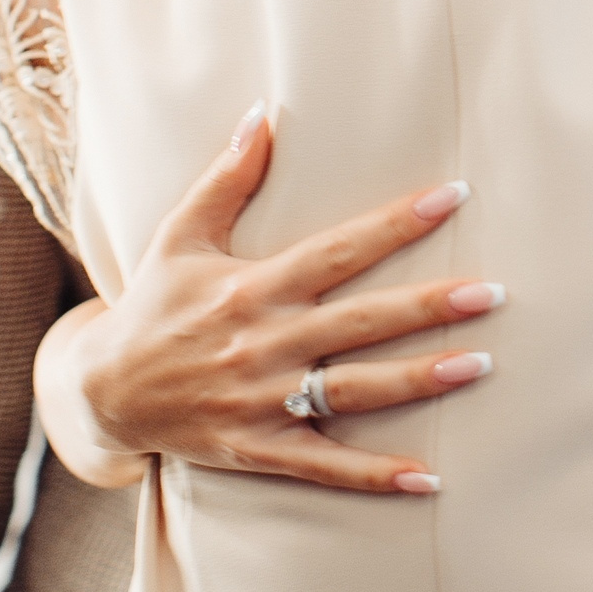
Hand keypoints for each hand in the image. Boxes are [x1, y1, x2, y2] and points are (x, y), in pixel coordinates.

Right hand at [37, 106, 499, 493]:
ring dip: (420, 380)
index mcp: (252, 287)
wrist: (99, 396)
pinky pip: (324, 466)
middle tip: (493, 292)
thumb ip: (227, 178)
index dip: (395, 223)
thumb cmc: (150, 306)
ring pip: (354, 390)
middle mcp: (263, 343)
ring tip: (482, 365)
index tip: (453, 196)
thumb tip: (263, 112)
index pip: (337, 250)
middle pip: (361, 322)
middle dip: (429, 306)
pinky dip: (374, 475)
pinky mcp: (258, 448)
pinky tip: (428, 479)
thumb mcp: (178, 236)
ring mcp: (262, 400)